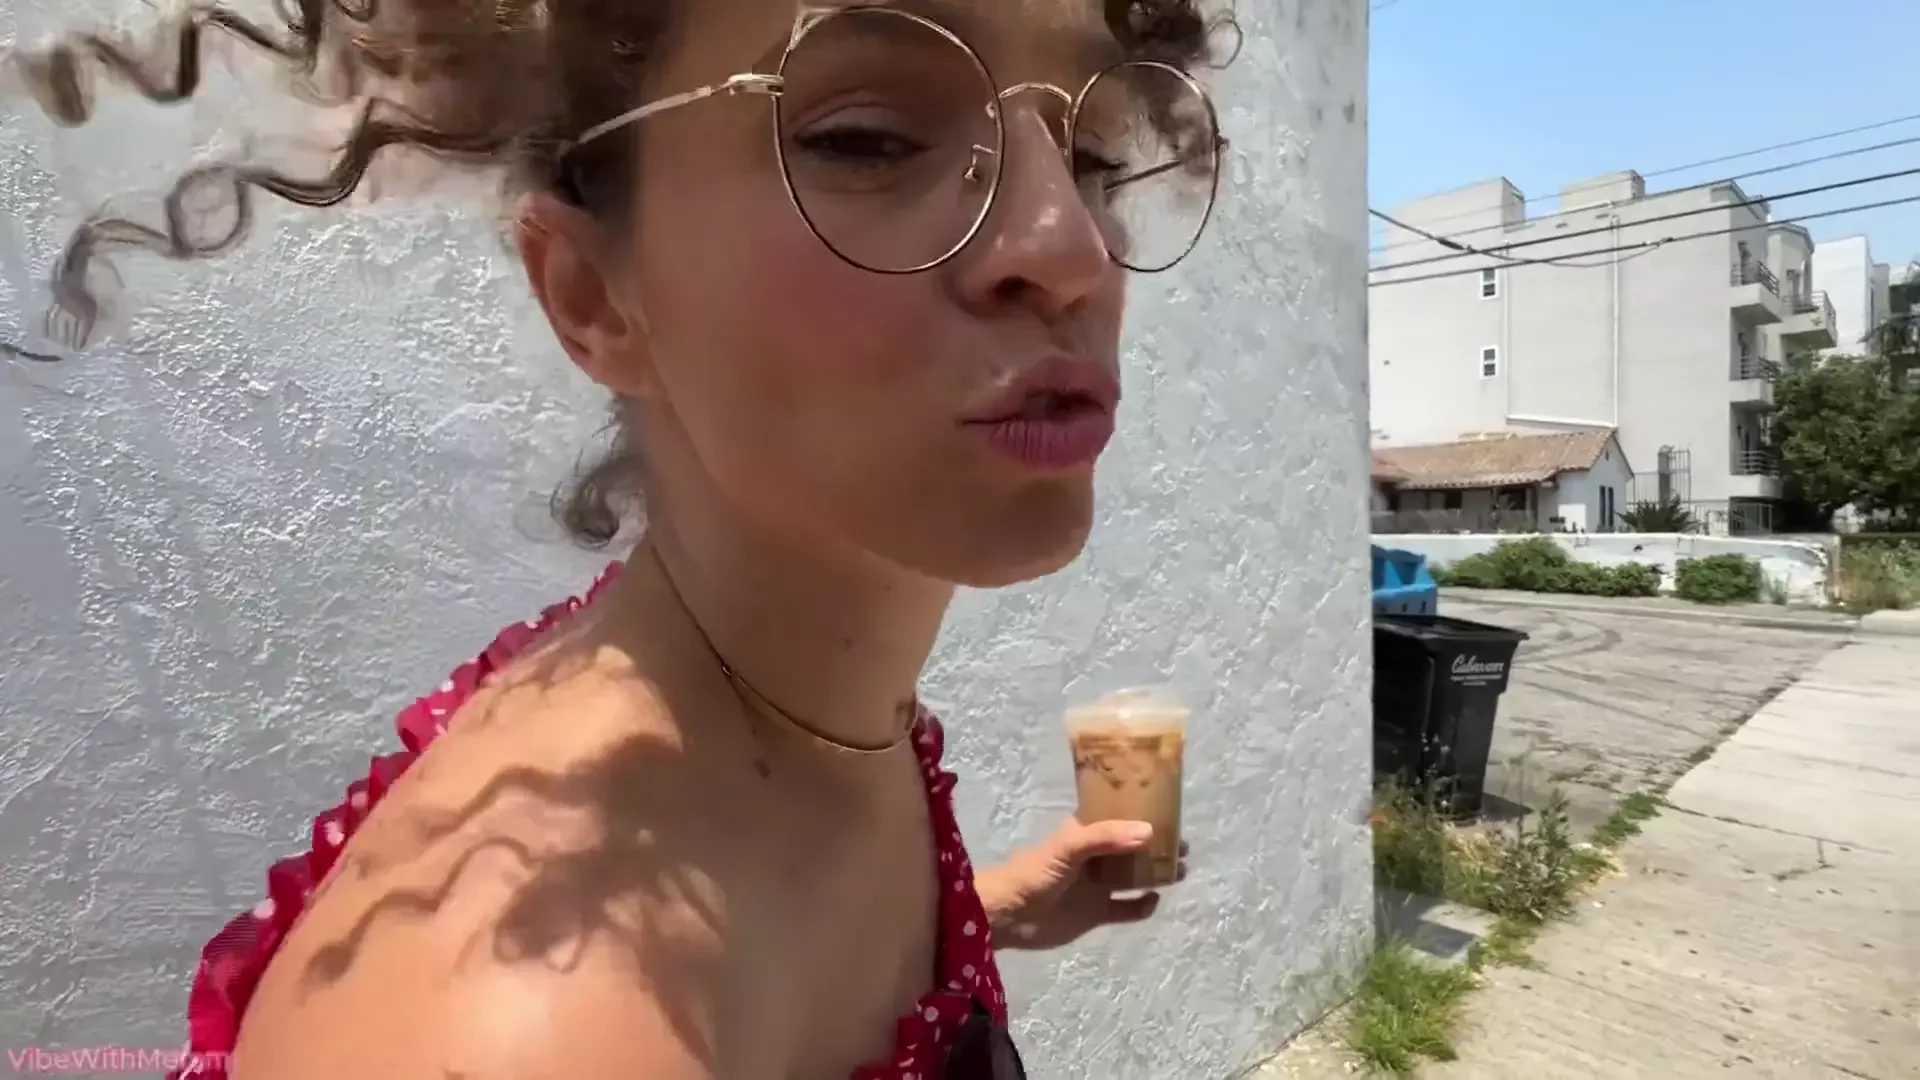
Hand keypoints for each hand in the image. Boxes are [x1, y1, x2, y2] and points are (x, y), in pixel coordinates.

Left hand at [974, 818, 1187, 950]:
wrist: (1009, 915)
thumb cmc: (1036, 871)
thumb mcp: (1069, 846)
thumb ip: (1106, 837)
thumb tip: (1149, 832)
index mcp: (1087, 832)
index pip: (1121, 817)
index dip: (1145, 814)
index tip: (1172, 813)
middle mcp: (1096, 856)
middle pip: (1134, 847)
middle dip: (1159, 845)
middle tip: (1183, 846)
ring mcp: (1098, 885)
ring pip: (1135, 876)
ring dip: (1157, 873)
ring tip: (1180, 870)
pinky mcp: (1098, 913)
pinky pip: (1127, 908)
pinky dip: (1142, 905)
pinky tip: (1152, 900)